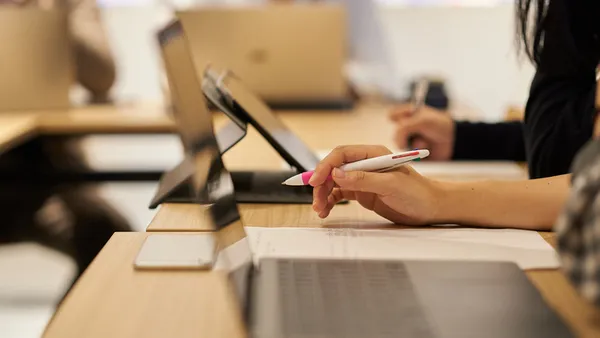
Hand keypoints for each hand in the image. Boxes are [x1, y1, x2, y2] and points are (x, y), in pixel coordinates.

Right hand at [309, 145, 442, 225]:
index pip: (342, 154)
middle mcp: (365, 164)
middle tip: (316, 201)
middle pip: (334, 169)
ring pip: (334, 182)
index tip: (315, 180)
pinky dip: (331, 201)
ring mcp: (363, 178)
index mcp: (372, 154)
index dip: (325, 166)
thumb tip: (337, 174)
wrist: (431, 207)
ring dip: (324, 194)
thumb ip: (363, 179)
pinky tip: (326, 210)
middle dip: (321, 184)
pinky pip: (340, 194)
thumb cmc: (418, 193)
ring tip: (320, 210)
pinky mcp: (363, 192)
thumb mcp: (391, 185)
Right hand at [389, 104, 454, 160]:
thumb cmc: (440, 125)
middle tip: (415, 134)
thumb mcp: (421, 121)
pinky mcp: (414, 152)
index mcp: (408, 114)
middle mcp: (407, 127)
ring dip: (413, 145)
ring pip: (400, 146)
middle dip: (405, 136)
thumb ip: (403, 128)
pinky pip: (407, 155)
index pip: (392, 115)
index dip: (396, 119)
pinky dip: (416, 154)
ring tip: (425, 143)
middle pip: (394, 133)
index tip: (404, 121)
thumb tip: (397, 143)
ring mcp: (410, 140)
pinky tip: (425, 150)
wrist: (455, 140)